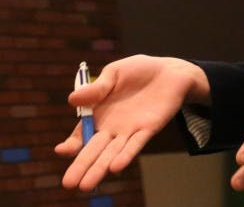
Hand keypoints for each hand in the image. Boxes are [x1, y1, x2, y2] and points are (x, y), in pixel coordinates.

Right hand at [55, 55, 207, 191]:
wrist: (169, 71)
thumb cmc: (139, 71)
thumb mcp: (114, 73)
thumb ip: (97, 88)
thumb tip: (72, 99)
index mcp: (99, 115)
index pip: (82, 135)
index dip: (72, 144)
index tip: (63, 150)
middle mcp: (112, 128)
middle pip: (94, 150)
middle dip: (81, 166)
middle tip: (69, 184)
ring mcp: (130, 130)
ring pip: (112, 153)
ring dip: (100, 168)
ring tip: (87, 185)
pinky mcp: (149, 128)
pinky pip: (136, 144)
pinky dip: (126, 155)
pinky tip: (116, 167)